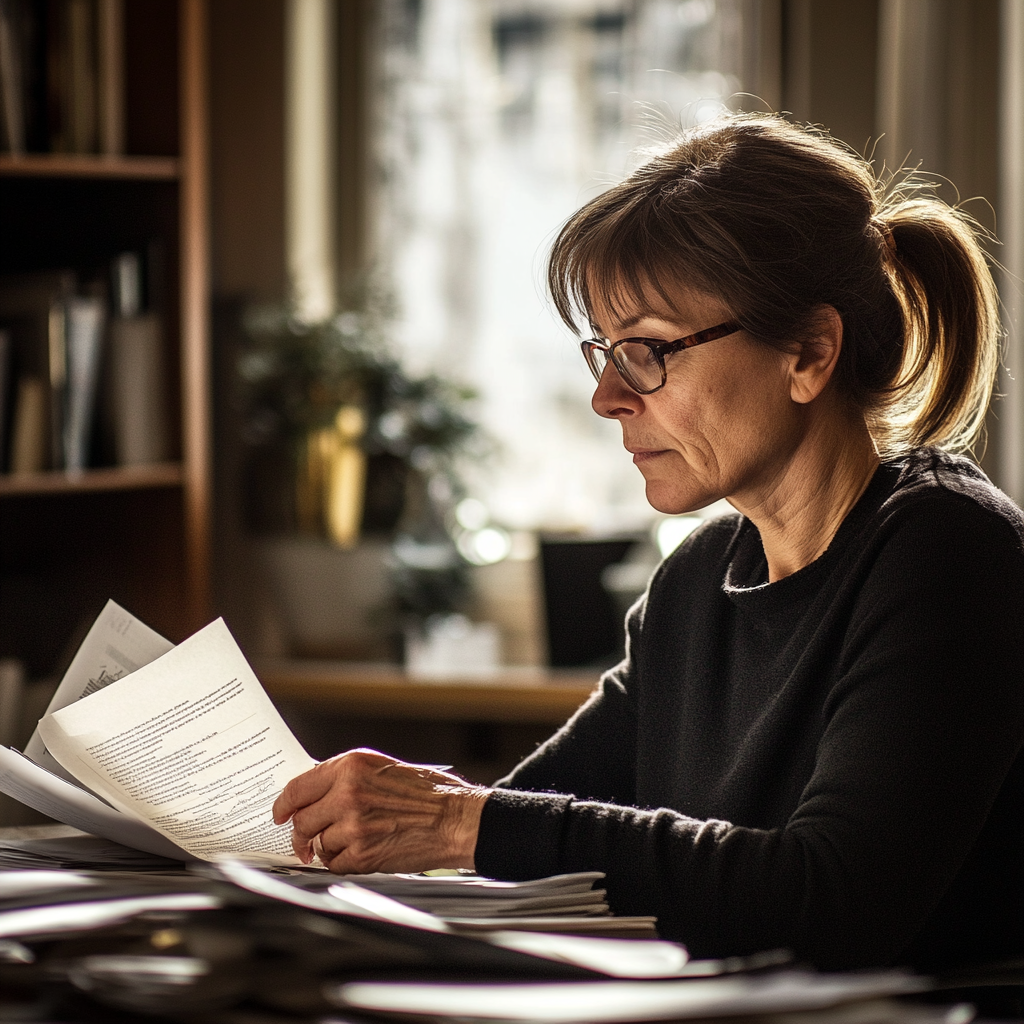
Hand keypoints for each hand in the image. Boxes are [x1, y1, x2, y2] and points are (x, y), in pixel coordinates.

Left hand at [271, 748, 489, 873]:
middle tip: (310, 838)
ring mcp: (354, 825)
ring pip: (318, 844)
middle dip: (304, 832)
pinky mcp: (363, 854)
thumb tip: (312, 794)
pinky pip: (334, 864)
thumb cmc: (426, 793)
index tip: (280, 814)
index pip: (298, 787)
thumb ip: (345, 778)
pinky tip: (362, 852)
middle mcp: (348, 793)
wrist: (455, 818)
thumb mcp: (381, 769)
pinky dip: (343, 862)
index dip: (283, 805)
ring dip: (328, 847)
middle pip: (302, 820)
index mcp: (351, 766)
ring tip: (351, 841)